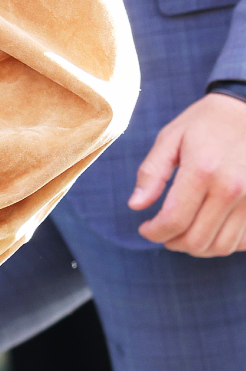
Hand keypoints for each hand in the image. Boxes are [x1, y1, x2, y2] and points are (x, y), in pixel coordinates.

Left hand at [130, 92, 245, 255]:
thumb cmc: (204, 123)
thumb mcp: (170, 138)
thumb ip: (152, 173)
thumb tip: (135, 205)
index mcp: (202, 171)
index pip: (174, 220)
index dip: (154, 232)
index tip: (145, 229)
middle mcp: (230, 189)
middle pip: (197, 240)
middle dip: (173, 243)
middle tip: (161, 234)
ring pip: (221, 246)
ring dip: (197, 248)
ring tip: (182, 234)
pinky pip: (242, 241)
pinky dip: (222, 242)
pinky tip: (208, 228)